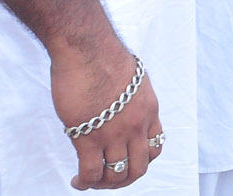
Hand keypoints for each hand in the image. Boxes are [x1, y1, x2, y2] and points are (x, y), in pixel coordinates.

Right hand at [52, 44, 161, 188]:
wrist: (88, 49)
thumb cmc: (105, 56)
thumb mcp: (134, 78)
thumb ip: (131, 97)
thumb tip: (121, 102)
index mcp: (149, 109)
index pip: (155, 146)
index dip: (141, 159)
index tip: (126, 159)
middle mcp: (136, 125)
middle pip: (139, 167)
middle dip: (124, 179)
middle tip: (108, 179)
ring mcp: (114, 133)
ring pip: (116, 174)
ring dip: (103, 184)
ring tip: (89, 181)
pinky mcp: (89, 137)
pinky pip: (91, 172)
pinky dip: (85, 182)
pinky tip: (77, 180)